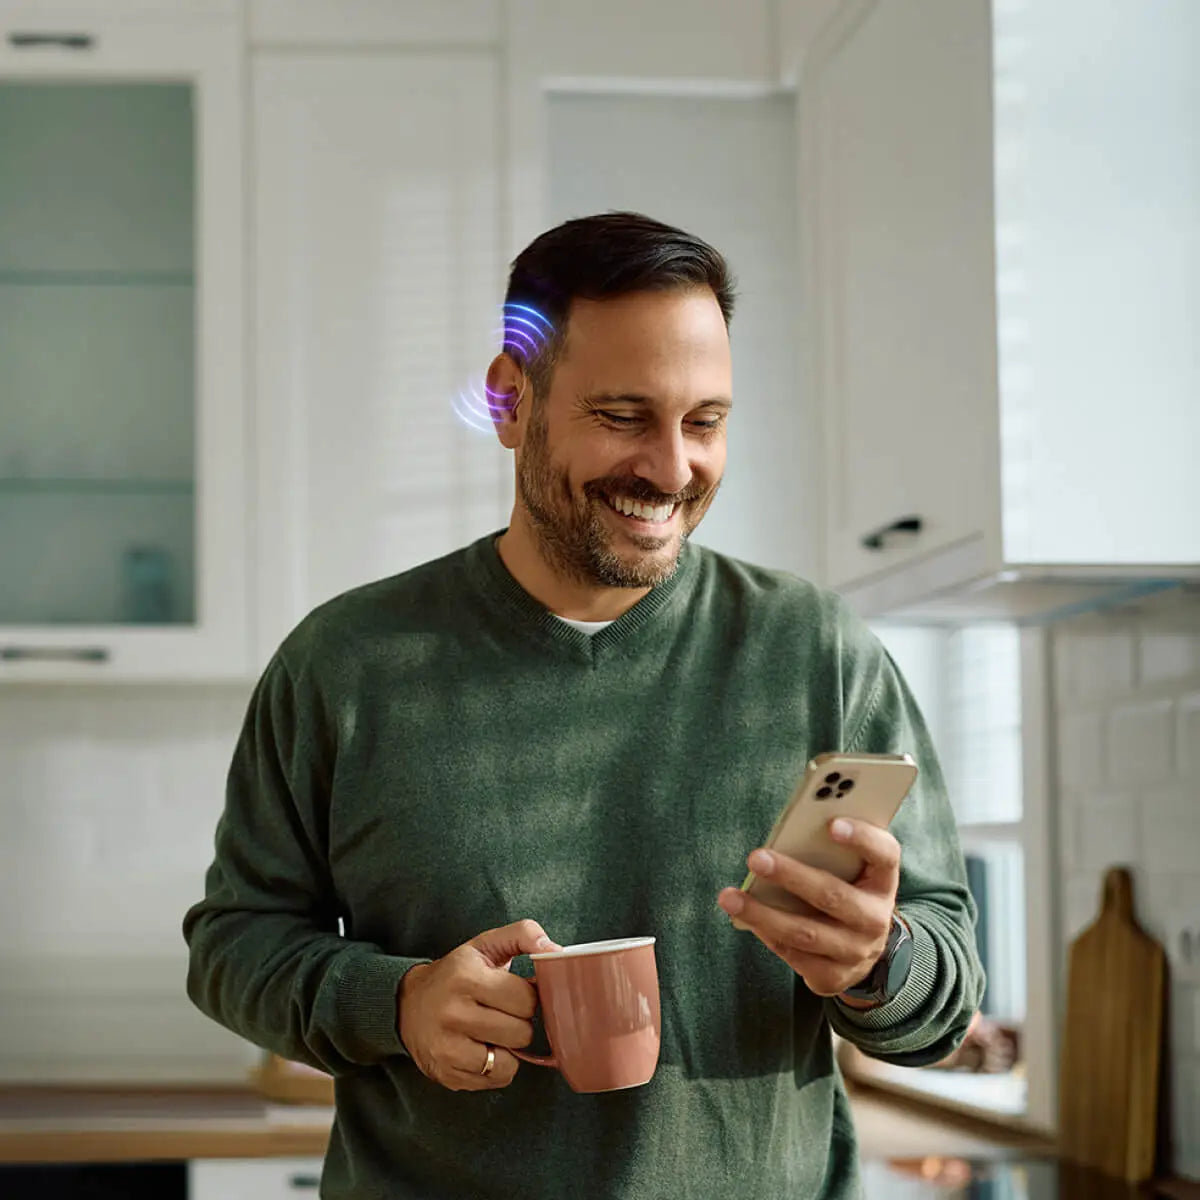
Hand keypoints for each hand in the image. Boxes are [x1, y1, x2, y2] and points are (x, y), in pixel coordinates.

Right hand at [398, 919, 560, 1090]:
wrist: (406, 1004)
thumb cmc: (455, 974)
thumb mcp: (484, 945)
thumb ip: (523, 935)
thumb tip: (557, 950)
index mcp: (466, 977)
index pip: (526, 999)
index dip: (527, 997)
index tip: (514, 993)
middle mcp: (453, 1014)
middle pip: (521, 1032)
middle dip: (519, 1022)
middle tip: (502, 1012)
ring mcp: (447, 1048)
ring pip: (511, 1060)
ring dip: (509, 1047)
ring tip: (492, 1031)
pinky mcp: (447, 1074)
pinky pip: (497, 1079)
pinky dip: (498, 1067)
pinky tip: (482, 1048)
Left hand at [716, 818, 900, 998]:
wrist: (863, 949)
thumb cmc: (847, 891)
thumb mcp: (851, 870)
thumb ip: (829, 851)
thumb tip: (784, 837)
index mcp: (883, 881)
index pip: (884, 855)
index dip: (862, 838)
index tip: (832, 824)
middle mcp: (875, 918)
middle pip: (832, 895)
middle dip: (791, 876)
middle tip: (756, 858)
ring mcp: (856, 951)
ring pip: (805, 932)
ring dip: (762, 914)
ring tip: (729, 897)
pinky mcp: (834, 976)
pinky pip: (793, 954)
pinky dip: (765, 933)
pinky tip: (744, 918)